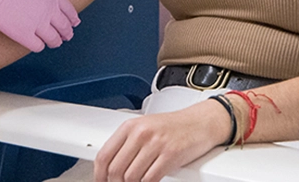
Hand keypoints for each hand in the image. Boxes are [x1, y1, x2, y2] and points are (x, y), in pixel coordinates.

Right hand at [0, 0, 80, 51]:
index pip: (69, 10)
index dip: (72, 18)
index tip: (73, 22)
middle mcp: (49, 9)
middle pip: (64, 27)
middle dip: (66, 32)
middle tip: (66, 35)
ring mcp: (38, 23)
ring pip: (54, 39)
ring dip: (54, 41)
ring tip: (53, 42)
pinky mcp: (24, 35)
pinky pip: (38, 46)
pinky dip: (39, 46)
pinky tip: (35, 43)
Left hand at [93, 99, 231, 181]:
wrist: (198, 123)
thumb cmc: (171, 127)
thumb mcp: (144, 128)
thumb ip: (128, 144)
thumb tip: (111, 166)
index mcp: (129, 126)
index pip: (105, 154)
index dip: (99, 174)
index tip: (100, 181)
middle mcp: (140, 133)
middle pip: (116, 169)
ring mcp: (155, 144)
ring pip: (132, 177)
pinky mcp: (170, 155)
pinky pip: (150, 179)